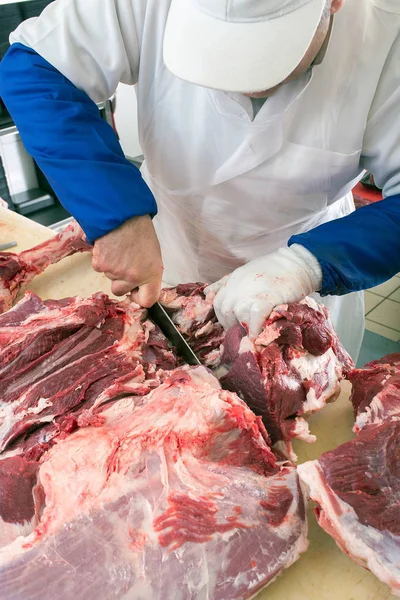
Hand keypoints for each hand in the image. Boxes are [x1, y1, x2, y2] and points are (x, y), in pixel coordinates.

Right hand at [92, 215, 162, 306]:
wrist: (122, 214)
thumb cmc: (140, 231)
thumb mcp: (153, 255)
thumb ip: (147, 273)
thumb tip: (140, 284)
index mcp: (151, 274)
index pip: (147, 300)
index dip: (140, 298)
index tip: (136, 293)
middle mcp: (133, 277)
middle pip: (120, 291)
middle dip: (120, 282)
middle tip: (124, 264)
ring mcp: (115, 272)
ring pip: (109, 278)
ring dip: (112, 268)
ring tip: (119, 250)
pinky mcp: (101, 265)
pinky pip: (99, 268)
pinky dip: (102, 259)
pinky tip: (109, 247)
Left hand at [206, 245, 321, 337]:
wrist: (296, 263)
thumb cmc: (272, 269)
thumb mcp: (242, 273)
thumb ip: (224, 284)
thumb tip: (206, 293)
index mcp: (230, 283)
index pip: (217, 306)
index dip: (225, 318)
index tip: (235, 324)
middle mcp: (235, 289)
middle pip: (226, 316)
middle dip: (235, 325)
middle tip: (248, 330)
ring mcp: (248, 296)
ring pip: (238, 320)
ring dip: (246, 329)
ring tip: (256, 332)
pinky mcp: (264, 301)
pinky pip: (254, 322)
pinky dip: (256, 331)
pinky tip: (260, 336)